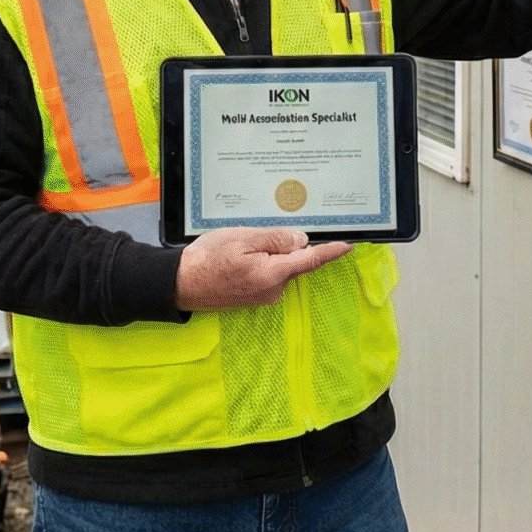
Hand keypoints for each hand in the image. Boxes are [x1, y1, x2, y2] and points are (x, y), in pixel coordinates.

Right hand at [174, 226, 350, 311]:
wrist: (181, 283)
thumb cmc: (208, 258)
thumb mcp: (242, 238)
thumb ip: (275, 239)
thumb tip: (301, 241)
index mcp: (272, 275)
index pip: (310, 261)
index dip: (331, 251)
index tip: (350, 245)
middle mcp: (272, 291)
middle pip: (294, 261)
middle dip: (284, 244)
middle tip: (256, 234)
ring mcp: (264, 296)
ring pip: (280, 267)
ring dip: (270, 253)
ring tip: (240, 246)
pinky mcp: (255, 297)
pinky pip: (269, 274)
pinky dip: (262, 262)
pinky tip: (240, 257)